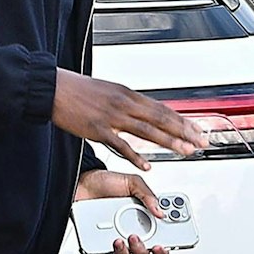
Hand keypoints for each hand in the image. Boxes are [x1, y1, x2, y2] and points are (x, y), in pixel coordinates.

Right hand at [52, 71, 207, 168]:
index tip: (196, 128)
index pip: (161, 108)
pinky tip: (148, 165)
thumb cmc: (77, 89)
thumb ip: (126, 102)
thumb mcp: (108, 90)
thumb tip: (142, 111)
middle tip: (200, 142)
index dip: (181, 120)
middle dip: (183, 131)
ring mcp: (111, 116)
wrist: (53, 88)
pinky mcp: (98, 129)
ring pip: (147, 131)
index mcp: (127, 93)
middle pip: (160, 119)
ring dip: (169, 142)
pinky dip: (136, 156)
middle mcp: (123, 103)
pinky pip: (121, 145)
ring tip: (185, 151)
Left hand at [74, 169, 171, 253]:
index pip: (161, 241)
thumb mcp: (131, 182)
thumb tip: (160, 211)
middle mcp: (132, 235)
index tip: (167, 243)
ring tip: (120, 240)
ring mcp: (117, 243)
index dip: (167, 247)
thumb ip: (147, 194)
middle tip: (138, 237)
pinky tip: (110, 251)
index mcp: (144, 222)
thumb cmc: (106, 183)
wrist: (80, 181)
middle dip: (146, 252)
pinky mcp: (100, 247)